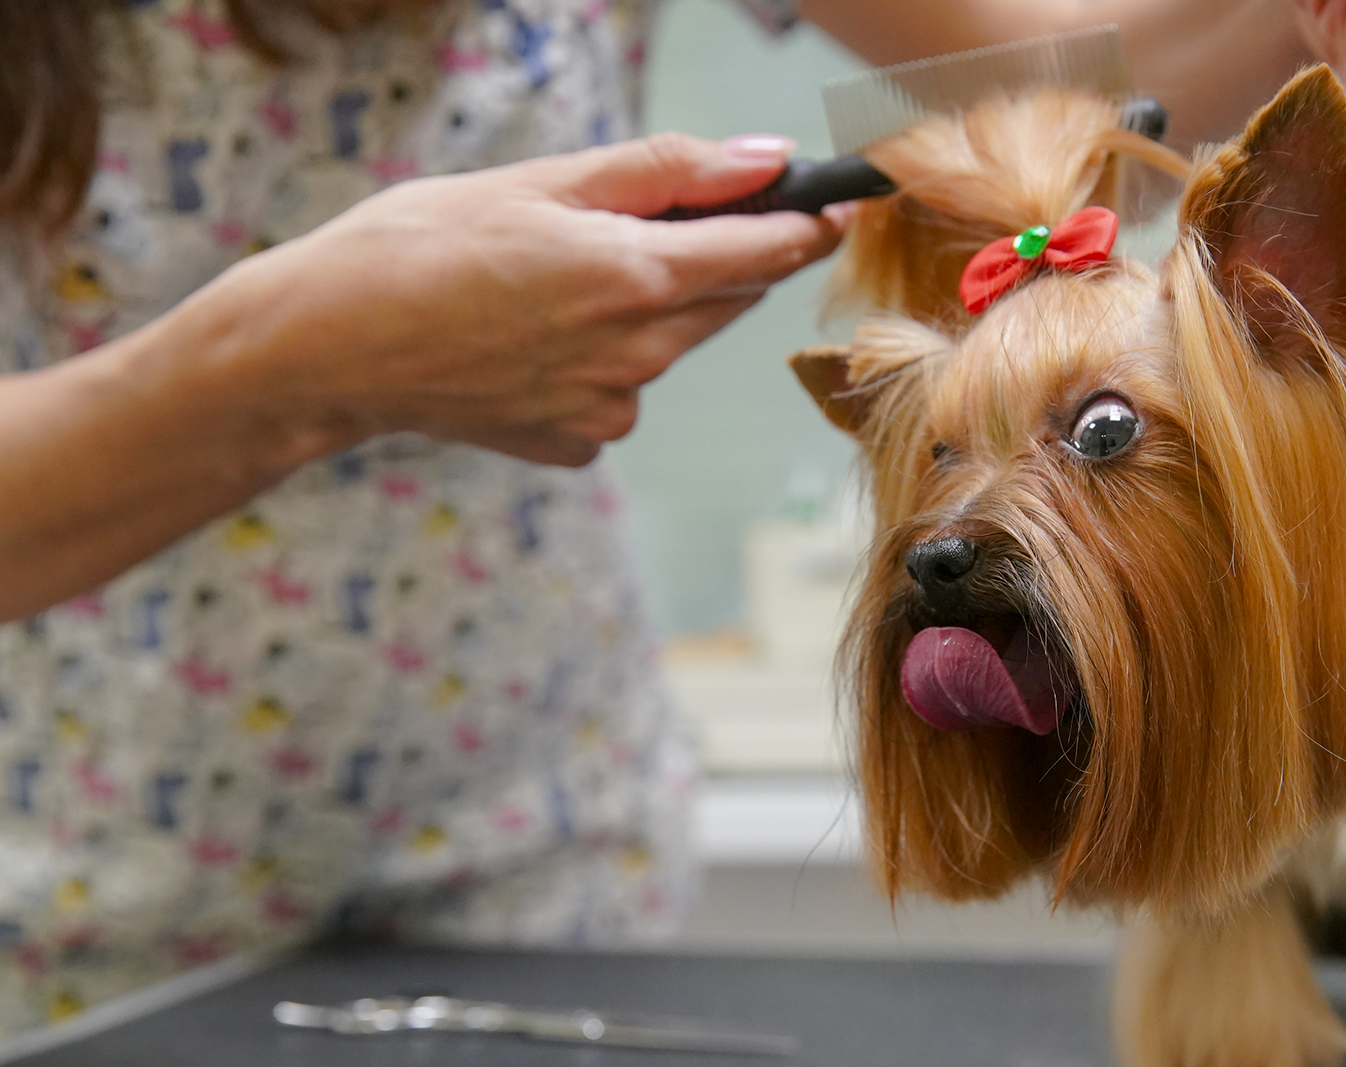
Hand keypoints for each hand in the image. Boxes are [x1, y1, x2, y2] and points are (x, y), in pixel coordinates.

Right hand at [196, 131, 843, 466]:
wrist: (321, 348)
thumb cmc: (416, 245)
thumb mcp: (539, 182)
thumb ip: (666, 172)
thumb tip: (767, 157)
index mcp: (634, 277)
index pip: (767, 250)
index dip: (809, 222)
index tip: (836, 202)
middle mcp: (637, 355)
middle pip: (726, 298)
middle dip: (717, 256)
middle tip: (656, 221)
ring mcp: (609, 409)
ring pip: (672, 342)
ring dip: (651, 305)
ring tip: (556, 279)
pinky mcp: (579, 443)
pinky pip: (620, 390)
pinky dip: (599, 358)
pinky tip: (531, 338)